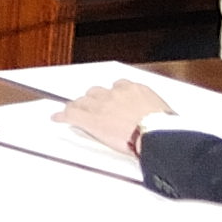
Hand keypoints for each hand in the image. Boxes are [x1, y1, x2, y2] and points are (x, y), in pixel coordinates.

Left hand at [54, 81, 176, 157]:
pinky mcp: (91, 118)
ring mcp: (101, 105)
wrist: (155, 135)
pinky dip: (62, 116)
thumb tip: (159, 119)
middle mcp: (116, 93)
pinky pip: (71, 114)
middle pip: (97, 92)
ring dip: (78, 106)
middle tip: (92, 107)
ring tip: (73, 111)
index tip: (111, 100)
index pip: (118, 86)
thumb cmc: (164, 128)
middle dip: (94, 99)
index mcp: (135, 89)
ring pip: (82, 101)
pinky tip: (57, 118)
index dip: (111, 95)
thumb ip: (152, 111)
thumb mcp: (163, 112)